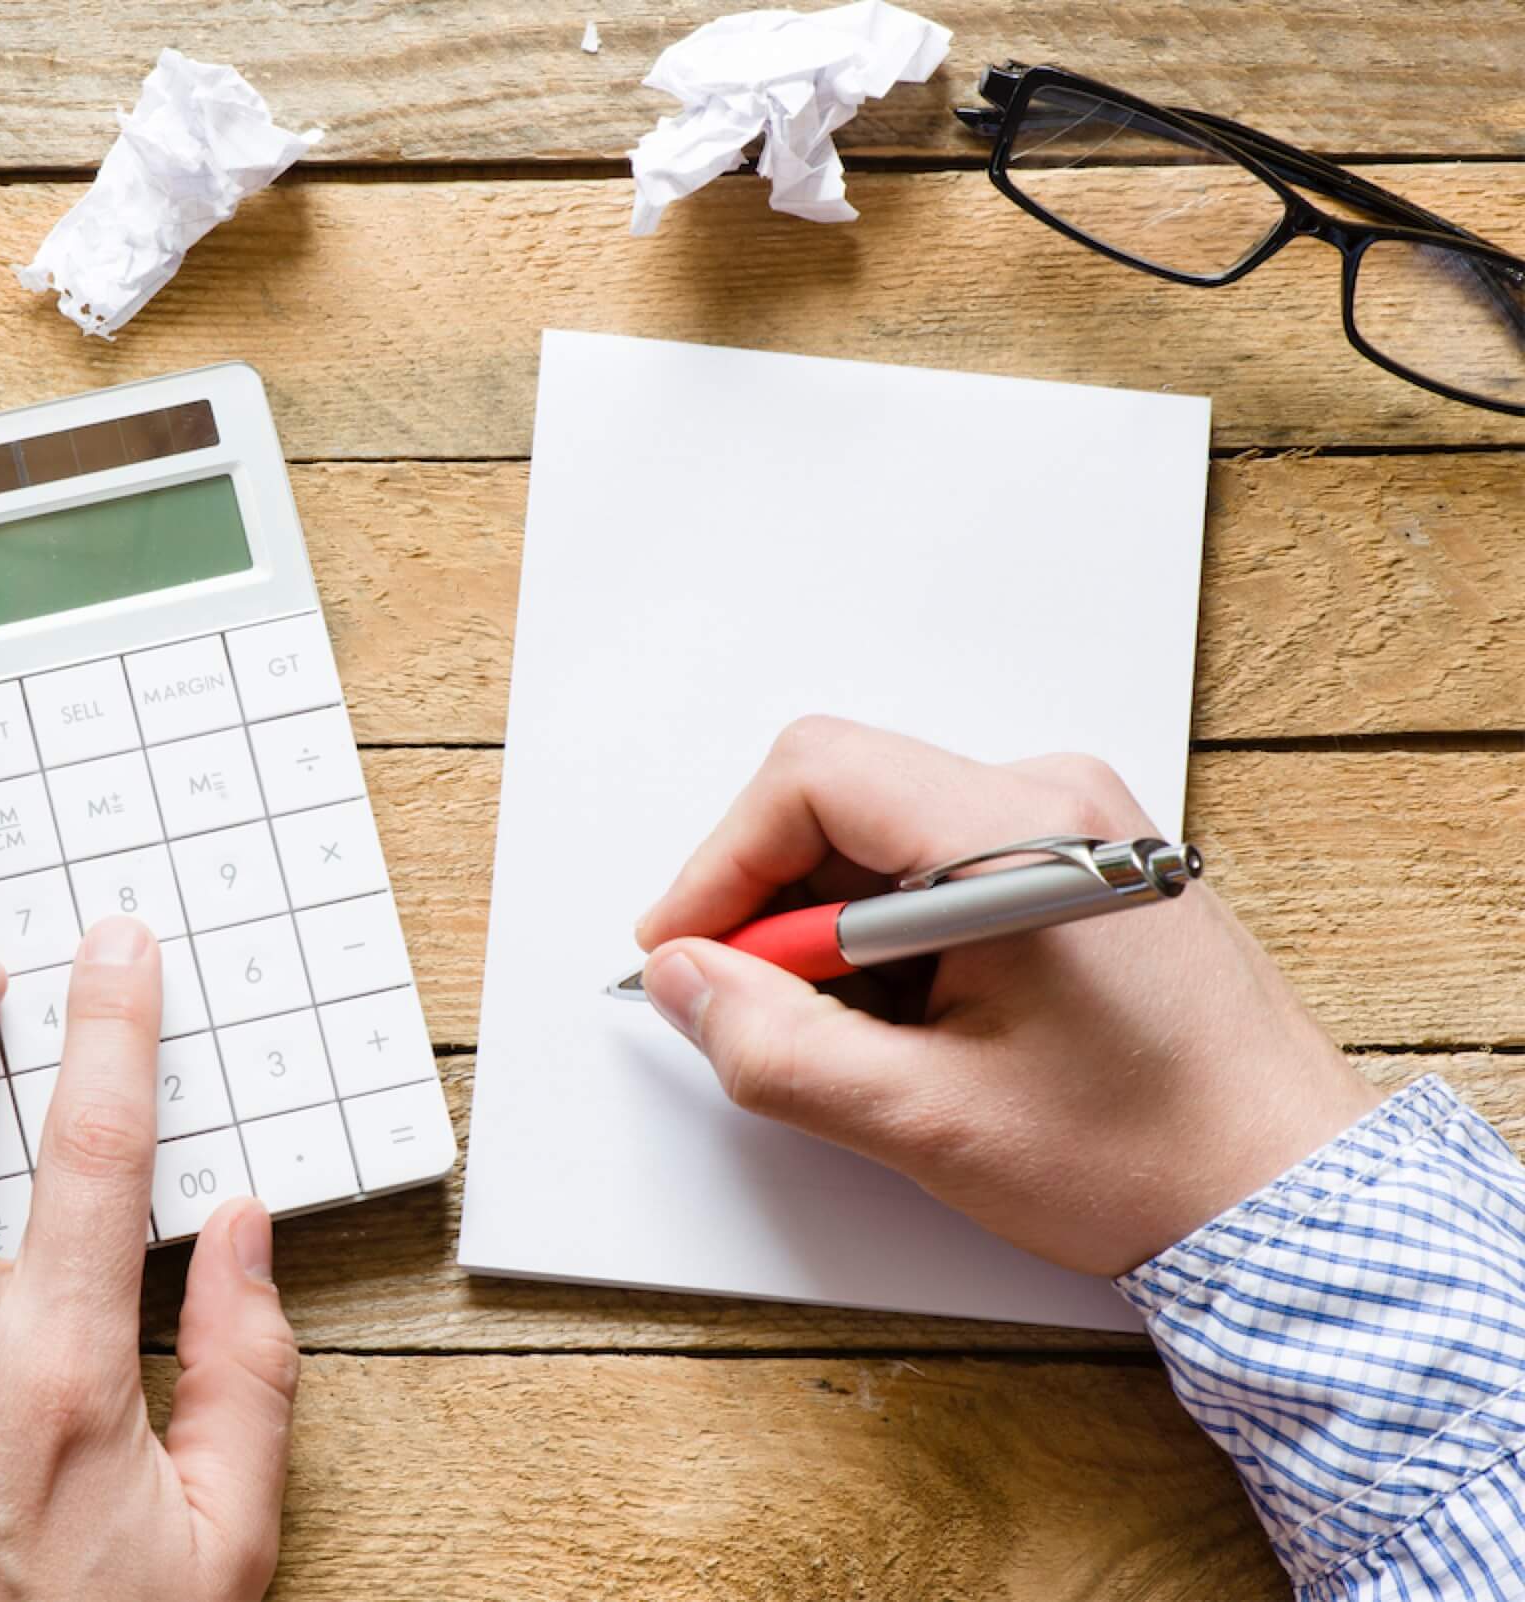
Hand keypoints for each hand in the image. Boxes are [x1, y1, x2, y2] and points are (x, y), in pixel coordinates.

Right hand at [635, 717, 1381, 1277]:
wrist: (1285, 1192)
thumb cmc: (1150, 1156)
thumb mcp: (927, 1122)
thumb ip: (778, 1048)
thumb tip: (684, 983)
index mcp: (1021, 835)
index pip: (813, 776)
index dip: (721, 864)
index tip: (685, 950)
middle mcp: (1054, 798)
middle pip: (839, 798)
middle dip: (778, 910)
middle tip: (773, 1015)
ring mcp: (1073, 824)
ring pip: (879, 836)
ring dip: (836, 934)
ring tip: (879, 1041)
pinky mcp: (1077, 862)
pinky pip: (934, 864)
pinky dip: (891, 940)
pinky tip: (925, 1026)